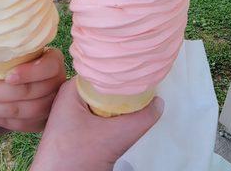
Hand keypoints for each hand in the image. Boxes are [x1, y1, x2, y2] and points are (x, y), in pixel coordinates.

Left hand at [0, 48, 65, 132]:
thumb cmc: (12, 61)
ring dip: (0, 107)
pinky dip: (1, 118)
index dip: (29, 73)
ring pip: (29, 111)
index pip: (49, 67)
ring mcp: (53, 105)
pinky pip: (22, 125)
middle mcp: (59, 83)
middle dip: (5, 92)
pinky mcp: (42, 121)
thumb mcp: (14, 52)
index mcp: (54, 61)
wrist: (12, 80)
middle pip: (35, 92)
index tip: (7, 76)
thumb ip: (11, 50)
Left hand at [30, 77, 163, 170]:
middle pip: (105, 88)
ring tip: (141, 103)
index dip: (122, 72)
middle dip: (124, 91)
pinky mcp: (80, 129)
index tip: (142, 72)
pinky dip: (116, 118)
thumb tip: (159, 103)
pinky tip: (128, 120)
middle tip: (147, 88)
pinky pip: (102, 116)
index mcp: (72, 90)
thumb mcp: (113, 137)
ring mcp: (75, 114)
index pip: (102, 72)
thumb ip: (140, 120)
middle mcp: (72, 98)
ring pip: (105, 103)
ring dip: (121, 106)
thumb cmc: (73, 159)